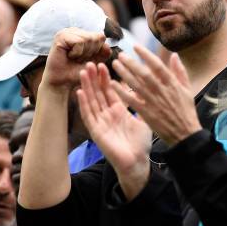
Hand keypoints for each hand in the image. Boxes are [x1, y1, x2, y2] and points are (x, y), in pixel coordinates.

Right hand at [42, 28, 110, 88]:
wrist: (62, 81)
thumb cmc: (77, 71)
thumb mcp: (95, 62)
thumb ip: (103, 52)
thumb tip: (106, 45)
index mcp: (83, 34)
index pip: (101, 37)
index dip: (97, 51)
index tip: (86, 58)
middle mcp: (76, 30)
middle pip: (96, 37)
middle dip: (91, 52)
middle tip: (78, 59)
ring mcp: (68, 31)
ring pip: (88, 39)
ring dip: (83, 53)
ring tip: (74, 58)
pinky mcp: (61, 36)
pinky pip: (79, 42)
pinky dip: (77, 53)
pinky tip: (68, 56)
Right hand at [78, 62, 151, 198]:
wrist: (137, 163)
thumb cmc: (140, 144)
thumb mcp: (143, 119)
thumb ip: (141, 104)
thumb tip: (146, 89)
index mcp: (118, 111)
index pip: (110, 91)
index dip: (106, 78)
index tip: (104, 64)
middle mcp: (107, 115)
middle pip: (99, 93)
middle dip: (94, 78)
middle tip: (91, 62)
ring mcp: (101, 123)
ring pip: (92, 101)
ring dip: (87, 86)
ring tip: (83, 71)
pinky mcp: (96, 132)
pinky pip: (88, 116)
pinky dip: (84, 104)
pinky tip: (79, 92)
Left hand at [110, 45, 201, 145]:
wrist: (184, 134)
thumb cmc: (186, 111)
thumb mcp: (187, 89)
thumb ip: (180, 71)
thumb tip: (174, 55)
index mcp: (172, 84)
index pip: (157, 65)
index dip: (146, 55)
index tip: (135, 47)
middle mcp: (162, 91)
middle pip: (144, 74)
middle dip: (131, 63)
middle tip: (120, 55)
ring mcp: (153, 102)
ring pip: (136, 85)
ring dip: (124, 74)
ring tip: (115, 65)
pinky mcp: (147, 113)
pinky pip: (132, 101)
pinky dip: (122, 92)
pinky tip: (113, 84)